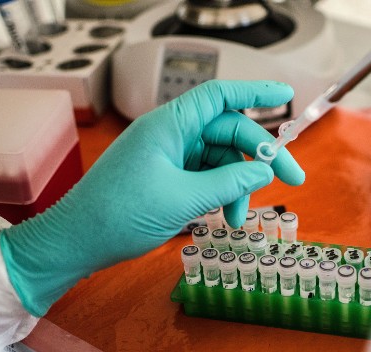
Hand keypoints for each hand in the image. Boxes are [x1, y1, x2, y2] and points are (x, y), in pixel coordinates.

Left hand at [0, 80, 304, 315]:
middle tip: (294, 180)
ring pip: (220, 159)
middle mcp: (172, 134)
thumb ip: (229, 182)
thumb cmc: (120, 214)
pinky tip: (223, 216)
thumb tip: (265, 170)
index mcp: (170, 124)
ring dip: (237, 186)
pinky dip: (220, 194)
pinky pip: (205, 176)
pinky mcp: (167, 175)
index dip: (256, 90)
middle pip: (229, 132)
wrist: (77, 241)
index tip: (287, 94)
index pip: (220, 96)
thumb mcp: (183, 199)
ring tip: (238, 219)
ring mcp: (169, 155)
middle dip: (261, 157)